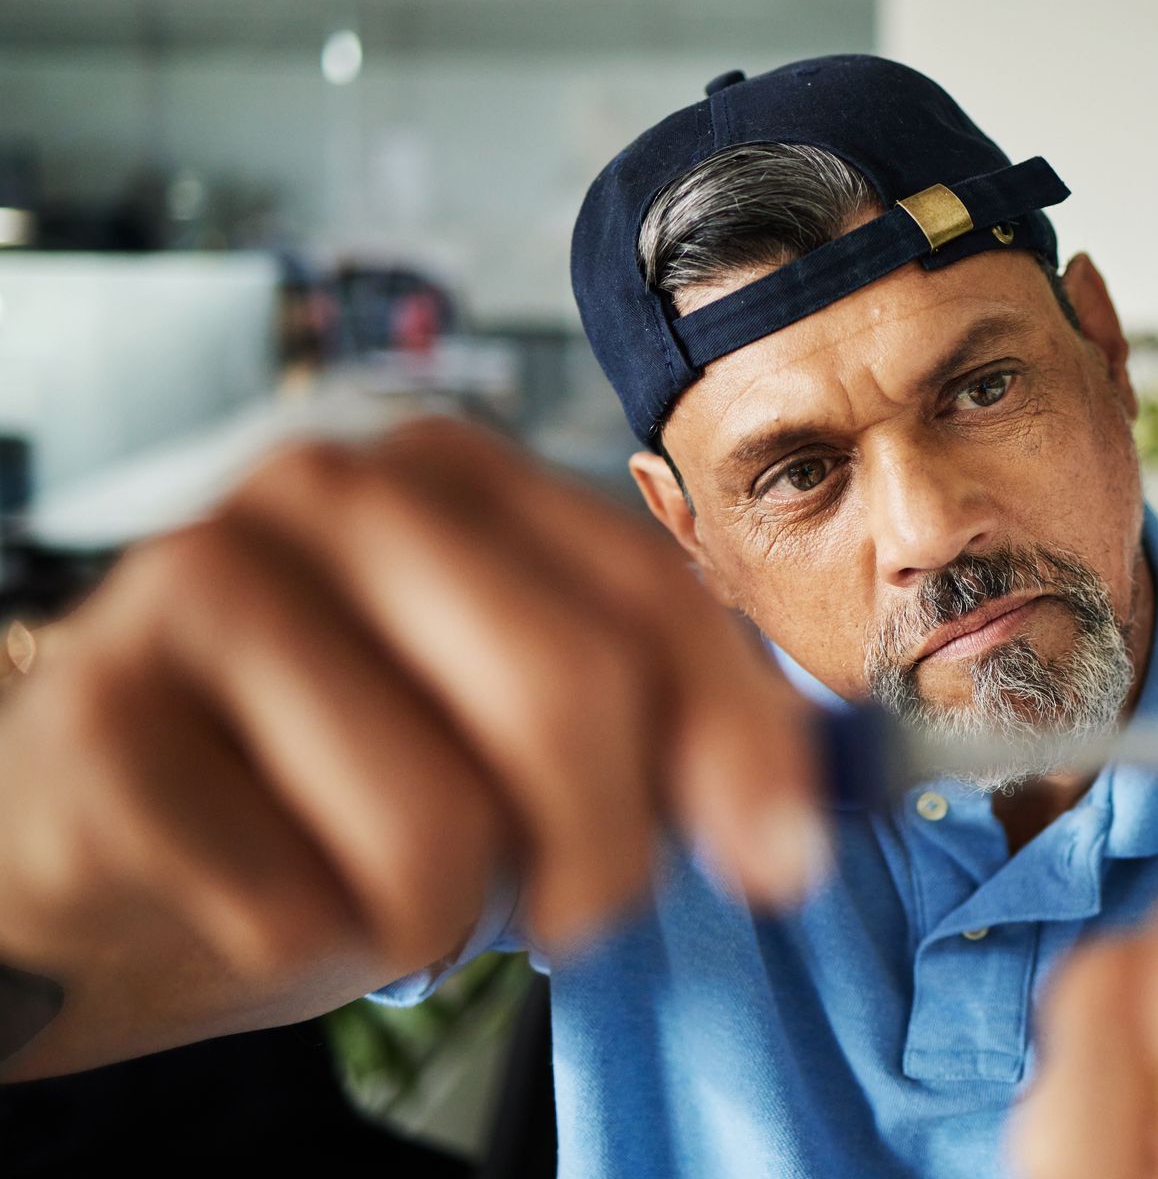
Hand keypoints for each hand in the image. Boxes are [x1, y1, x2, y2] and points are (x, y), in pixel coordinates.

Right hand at [0, 418, 825, 996]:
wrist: (106, 833)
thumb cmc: (329, 775)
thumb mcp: (502, 724)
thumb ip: (646, 726)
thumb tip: (802, 823)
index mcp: (453, 471)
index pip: (651, 597)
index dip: (740, 742)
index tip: (780, 864)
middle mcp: (329, 492)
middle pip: (568, 690)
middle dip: (602, 855)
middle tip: (566, 917)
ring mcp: (198, 586)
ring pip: (435, 822)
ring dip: (441, 916)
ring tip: (390, 891)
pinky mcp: (96, 718)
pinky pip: (292, 903)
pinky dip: (311, 945)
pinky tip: (267, 888)